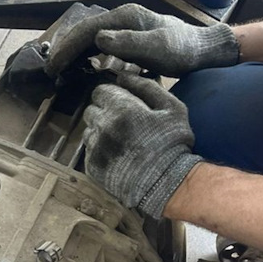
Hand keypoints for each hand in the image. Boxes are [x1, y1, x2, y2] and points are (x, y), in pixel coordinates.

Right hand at [47, 3, 237, 76]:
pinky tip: (83, 69)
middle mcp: (122, 19)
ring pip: (90, 38)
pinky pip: (100, 46)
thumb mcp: (158, 48)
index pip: (87, 30)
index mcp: (125, 17)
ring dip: (74, 53)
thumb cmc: (182, 50)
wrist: (202, 50)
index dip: (68, 48)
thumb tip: (98, 39)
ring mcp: (125, 28)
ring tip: (62, 72)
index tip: (55, 67)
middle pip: (85, 32)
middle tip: (52, 72)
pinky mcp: (129, 38)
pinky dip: (87, 56)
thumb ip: (129, 43)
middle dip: (66, 50)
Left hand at [83, 73, 201, 218]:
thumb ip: (146, 87)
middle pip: (91, 110)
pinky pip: (89, 151)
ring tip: (121, 142)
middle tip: (124, 124)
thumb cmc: (173, 144)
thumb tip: (123, 76)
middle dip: (104, 113)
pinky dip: (100, 151)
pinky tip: (118, 156)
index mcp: (120, 108)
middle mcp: (102, 126)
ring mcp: (95, 147)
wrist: (167, 185)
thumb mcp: (172, 108)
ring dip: (100, 132)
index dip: (112, 95)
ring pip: (89, 131)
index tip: (123, 104)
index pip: (101, 91)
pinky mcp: (92, 167)